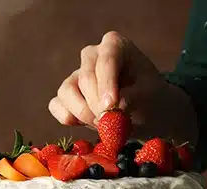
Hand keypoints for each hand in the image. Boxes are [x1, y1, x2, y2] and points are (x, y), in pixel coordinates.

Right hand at [48, 31, 165, 128]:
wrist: (146, 111)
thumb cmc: (150, 97)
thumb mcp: (150, 95)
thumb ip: (132, 98)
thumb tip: (109, 108)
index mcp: (115, 45)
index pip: (107, 60)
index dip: (106, 84)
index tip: (111, 106)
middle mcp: (92, 55)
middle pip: (86, 78)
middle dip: (98, 105)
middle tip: (112, 123)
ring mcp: (76, 74)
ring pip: (67, 91)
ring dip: (84, 114)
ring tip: (105, 125)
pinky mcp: (66, 95)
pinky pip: (56, 105)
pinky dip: (69, 118)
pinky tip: (87, 124)